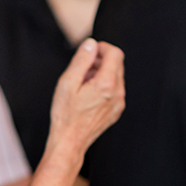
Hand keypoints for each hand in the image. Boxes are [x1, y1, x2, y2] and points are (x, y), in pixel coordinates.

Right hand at [47, 39, 124, 154]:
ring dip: (102, 73)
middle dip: (101, 60)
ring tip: (82, 82)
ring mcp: (119, 103)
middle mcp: (117, 93)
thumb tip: (91, 44)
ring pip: (116, 77)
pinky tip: (87, 94)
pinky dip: (104, 85)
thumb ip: (81, 61)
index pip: (115, 54)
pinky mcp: (116, 110)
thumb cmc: (65, 114)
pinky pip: (115, 90)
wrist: (70, 141)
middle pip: (117, 64)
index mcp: (106, 84)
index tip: (89, 51)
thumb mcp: (67, 83)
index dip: (102, 48)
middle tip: (81, 67)